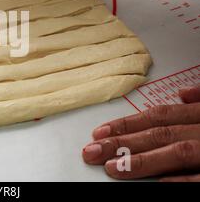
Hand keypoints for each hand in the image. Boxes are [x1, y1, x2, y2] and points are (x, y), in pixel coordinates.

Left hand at [82, 85, 199, 180]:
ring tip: (113, 167)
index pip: (158, 116)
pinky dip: (180, 179)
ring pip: (176, 151)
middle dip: (123, 141)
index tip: (99, 132)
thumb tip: (184, 93)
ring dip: (142, 159)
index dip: (127, 124)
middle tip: (93, 151)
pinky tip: (158, 183)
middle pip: (158, 133)